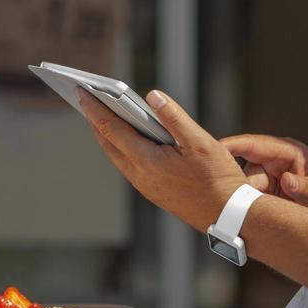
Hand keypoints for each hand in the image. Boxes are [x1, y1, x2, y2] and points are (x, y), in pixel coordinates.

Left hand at [76, 88, 246, 231]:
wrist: (227, 216)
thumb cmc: (218, 179)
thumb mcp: (200, 142)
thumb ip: (174, 117)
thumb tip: (153, 96)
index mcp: (146, 161)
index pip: (111, 129)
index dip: (94, 108)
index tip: (80, 92)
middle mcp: (139, 175)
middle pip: (107, 143)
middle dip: (94, 119)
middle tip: (84, 98)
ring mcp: (144, 186)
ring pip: (116, 155)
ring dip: (106, 134)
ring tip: (100, 114)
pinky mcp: (152, 191)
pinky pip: (128, 164)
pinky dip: (121, 147)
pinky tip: (127, 138)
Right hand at [219, 134, 307, 211]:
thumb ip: (305, 187)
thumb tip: (287, 181)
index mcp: (285, 151)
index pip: (251, 144)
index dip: (231, 146)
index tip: (214, 150)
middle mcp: (271, 161)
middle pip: (245, 171)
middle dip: (244, 189)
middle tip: (250, 204)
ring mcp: (266, 177)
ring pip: (244, 188)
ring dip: (250, 203)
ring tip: (264, 215)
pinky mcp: (262, 192)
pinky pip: (248, 199)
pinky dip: (249, 209)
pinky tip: (254, 218)